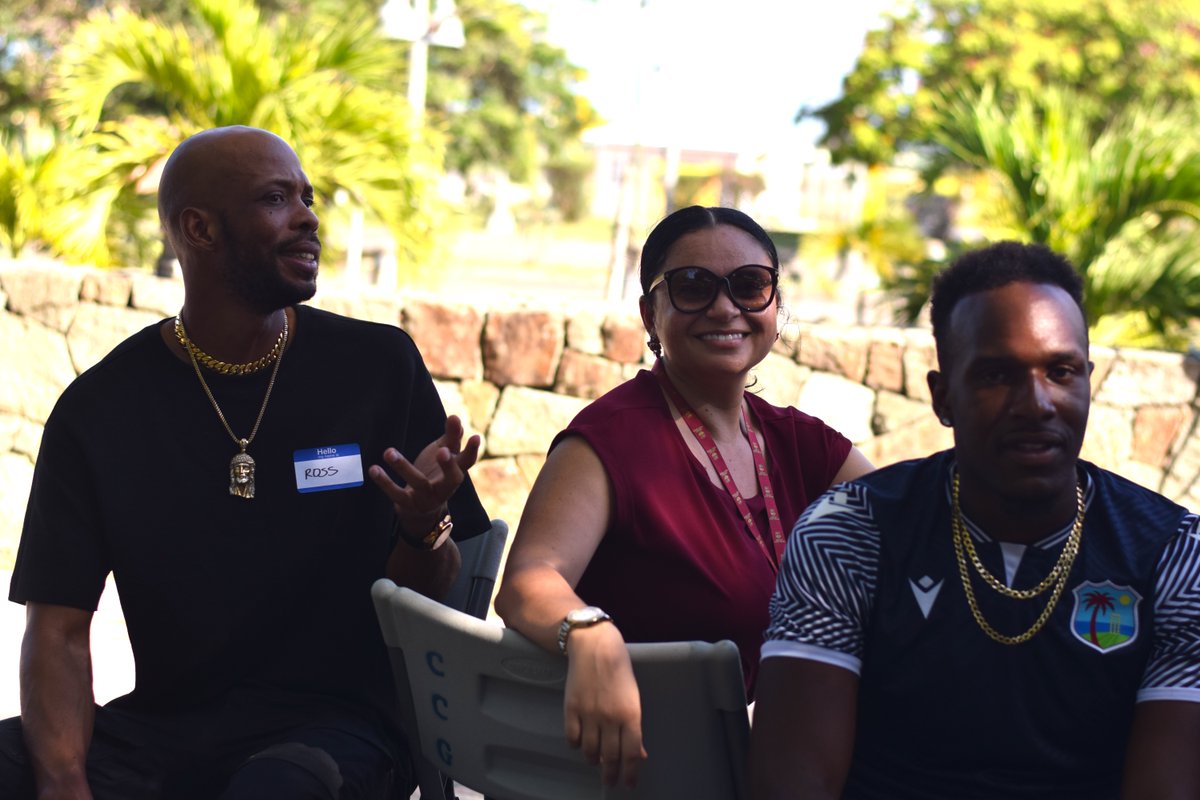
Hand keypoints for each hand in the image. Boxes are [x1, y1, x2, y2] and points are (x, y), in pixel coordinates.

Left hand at [368, 415, 480, 530]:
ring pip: (418, 483)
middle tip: (443, 452)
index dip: (472, 450)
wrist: (421, 508)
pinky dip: (384, 482)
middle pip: (452, 479)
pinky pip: (396, 494)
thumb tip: (455, 417)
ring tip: (388, 452)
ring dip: (403, 467)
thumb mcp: (443, 453)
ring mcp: (427, 497)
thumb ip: (450, 437)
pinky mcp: (409, 504)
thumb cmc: (435, 473)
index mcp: (456, 473)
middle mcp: (445, 487)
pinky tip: (373, 469)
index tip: (475, 436)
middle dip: (448, 465)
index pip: (468, 462)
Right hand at [562, 622, 647, 787]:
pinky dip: (576, 745)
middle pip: (610, 757)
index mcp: (630, 714)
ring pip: (589, 751)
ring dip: (593, 760)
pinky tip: (580, 743)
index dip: (630, 773)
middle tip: (610, 781)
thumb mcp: (633, 697)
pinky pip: (572, 737)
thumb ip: (634, 727)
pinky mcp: (571, 708)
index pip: (631, 754)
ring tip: (595, 761)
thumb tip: (638, 753)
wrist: (594, 646)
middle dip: (611, 774)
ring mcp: (589, 714)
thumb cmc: (619, 669)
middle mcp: (610, 718)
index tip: (628, 784)